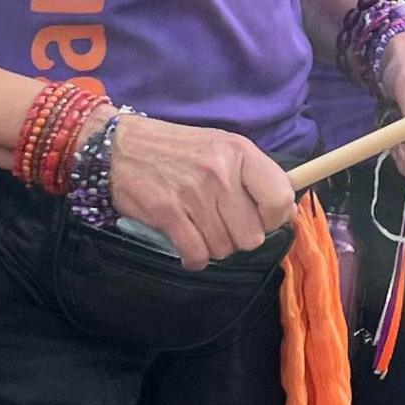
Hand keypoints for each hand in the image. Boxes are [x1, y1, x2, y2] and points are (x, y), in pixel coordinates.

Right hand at [101, 111, 301, 269]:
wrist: (119, 146)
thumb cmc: (176, 149)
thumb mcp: (220, 146)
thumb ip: (254, 176)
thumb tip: (285, 213)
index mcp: (239, 151)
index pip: (280, 197)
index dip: (273, 218)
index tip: (260, 219)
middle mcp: (220, 172)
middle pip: (252, 236)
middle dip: (238, 237)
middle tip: (221, 223)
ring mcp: (193, 194)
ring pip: (224, 249)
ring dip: (213, 246)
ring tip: (199, 227)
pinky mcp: (167, 213)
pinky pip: (197, 255)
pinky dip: (194, 259)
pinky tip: (188, 245)